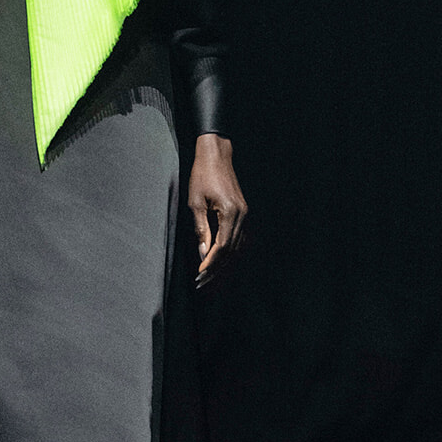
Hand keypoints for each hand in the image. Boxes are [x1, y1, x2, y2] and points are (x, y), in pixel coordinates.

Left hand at [189, 133, 246, 289]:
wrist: (216, 155)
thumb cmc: (202, 175)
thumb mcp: (195, 202)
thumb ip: (201, 229)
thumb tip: (203, 253)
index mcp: (231, 212)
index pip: (223, 247)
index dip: (211, 263)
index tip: (200, 275)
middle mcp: (243, 216)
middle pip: (232, 251)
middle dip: (218, 270)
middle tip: (204, 285)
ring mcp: (246, 216)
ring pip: (239, 249)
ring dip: (226, 266)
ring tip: (213, 282)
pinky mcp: (244, 215)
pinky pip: (241, 241)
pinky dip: (232, 255)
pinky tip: (224, 266)